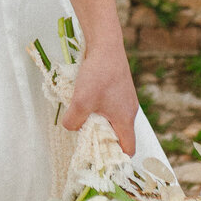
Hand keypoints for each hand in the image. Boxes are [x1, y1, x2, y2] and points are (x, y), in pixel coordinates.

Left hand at [60, 42, 138, 156]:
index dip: (115, 158)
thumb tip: (71, 128)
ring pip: (113, 119)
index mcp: (125, 119)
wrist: (105, 43)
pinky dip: (98, 107)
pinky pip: (110, 106)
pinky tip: (84, 98)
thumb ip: (74, 121)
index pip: (127, 149)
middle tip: (85, 137)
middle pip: (119, 135)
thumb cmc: (98, 74)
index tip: (98, 157)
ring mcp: (124, 98)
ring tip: (83, 116)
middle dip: (102, 139)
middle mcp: (129, 110)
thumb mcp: (81, 101)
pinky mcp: (118, 88)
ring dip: (98, 121)